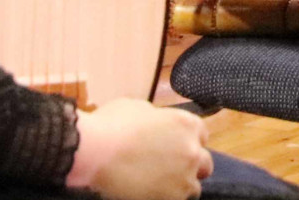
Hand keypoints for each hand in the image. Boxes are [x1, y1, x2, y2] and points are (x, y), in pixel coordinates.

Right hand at [65, 97, 209, 199]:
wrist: (94, 152)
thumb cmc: (111, 125)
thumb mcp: (137, 108)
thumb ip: (156, 117)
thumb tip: (156, 124)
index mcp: (187, 124)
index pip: (202, 135)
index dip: (187, 142)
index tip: (175, 148)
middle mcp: (192, 150)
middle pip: (204, 163)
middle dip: (191, 166)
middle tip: (170, 170)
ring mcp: (184, 177)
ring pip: (193, 188)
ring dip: (180, 186)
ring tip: (159, 187)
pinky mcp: (172, 198)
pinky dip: (167, 198)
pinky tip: (151, 194)